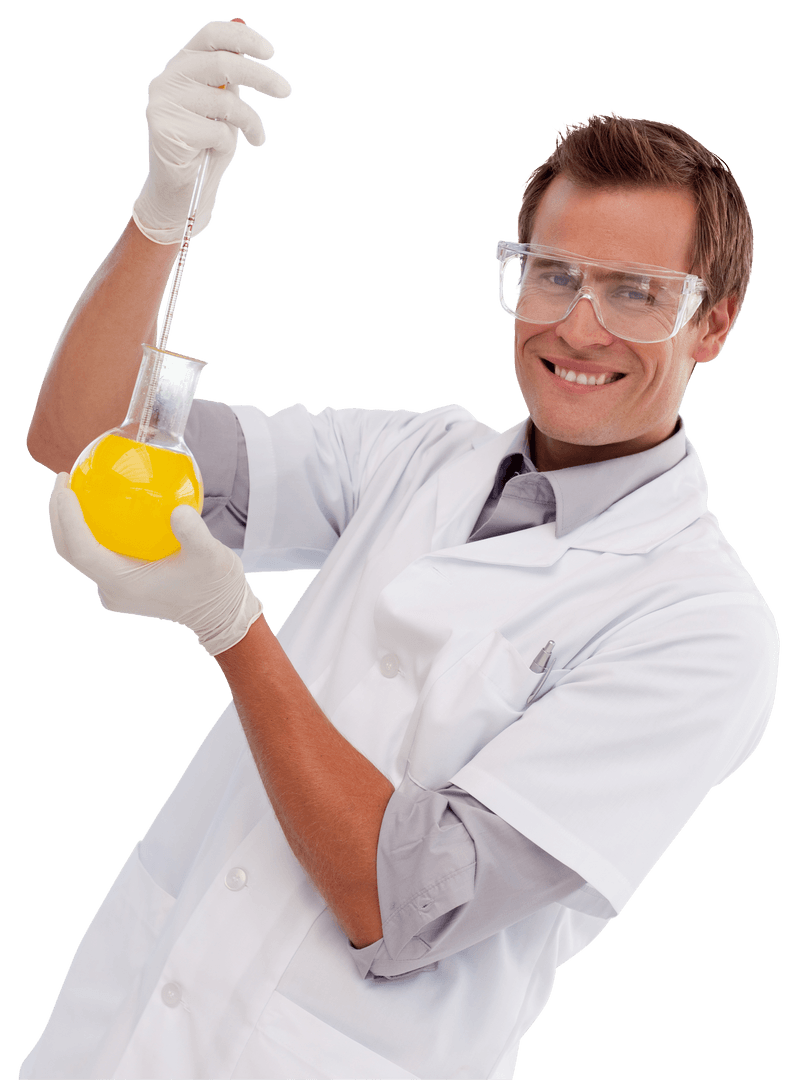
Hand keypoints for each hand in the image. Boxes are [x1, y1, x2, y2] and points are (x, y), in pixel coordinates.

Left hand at [48, 473, 262, 655]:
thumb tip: (178, 510)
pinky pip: (97, 553)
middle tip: (63, 479)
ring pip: (79, 553)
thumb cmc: (216, 588)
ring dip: (71, 522)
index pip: (82, 550)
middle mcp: (112, 589)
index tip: (66, 488)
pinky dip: (91, 529)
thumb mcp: (212, 557)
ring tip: (74, 488)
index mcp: (124, 584)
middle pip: (70, 550)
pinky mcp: (122, 584)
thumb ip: (194, 534)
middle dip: (59, 515)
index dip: (68, 520)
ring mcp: (115, 588)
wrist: (221, 616)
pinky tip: (103, 505)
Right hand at [131, 19, 292, 243]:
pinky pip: (217, 131)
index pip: (211, 36)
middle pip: (223, 64)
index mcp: (183, 64)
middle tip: (285, 90)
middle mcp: (169, 78)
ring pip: (226, 103)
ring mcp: (164, 103)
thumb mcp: (223, 107)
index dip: (242, 37)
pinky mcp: (166, 128)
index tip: (269, 52)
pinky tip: (219, 153)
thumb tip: (252, 54)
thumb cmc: (206, 146)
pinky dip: (228, 144)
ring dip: (251, 122)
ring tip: (257, 137)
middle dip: (261, 76)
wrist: (182, 189)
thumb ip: (230, 81)